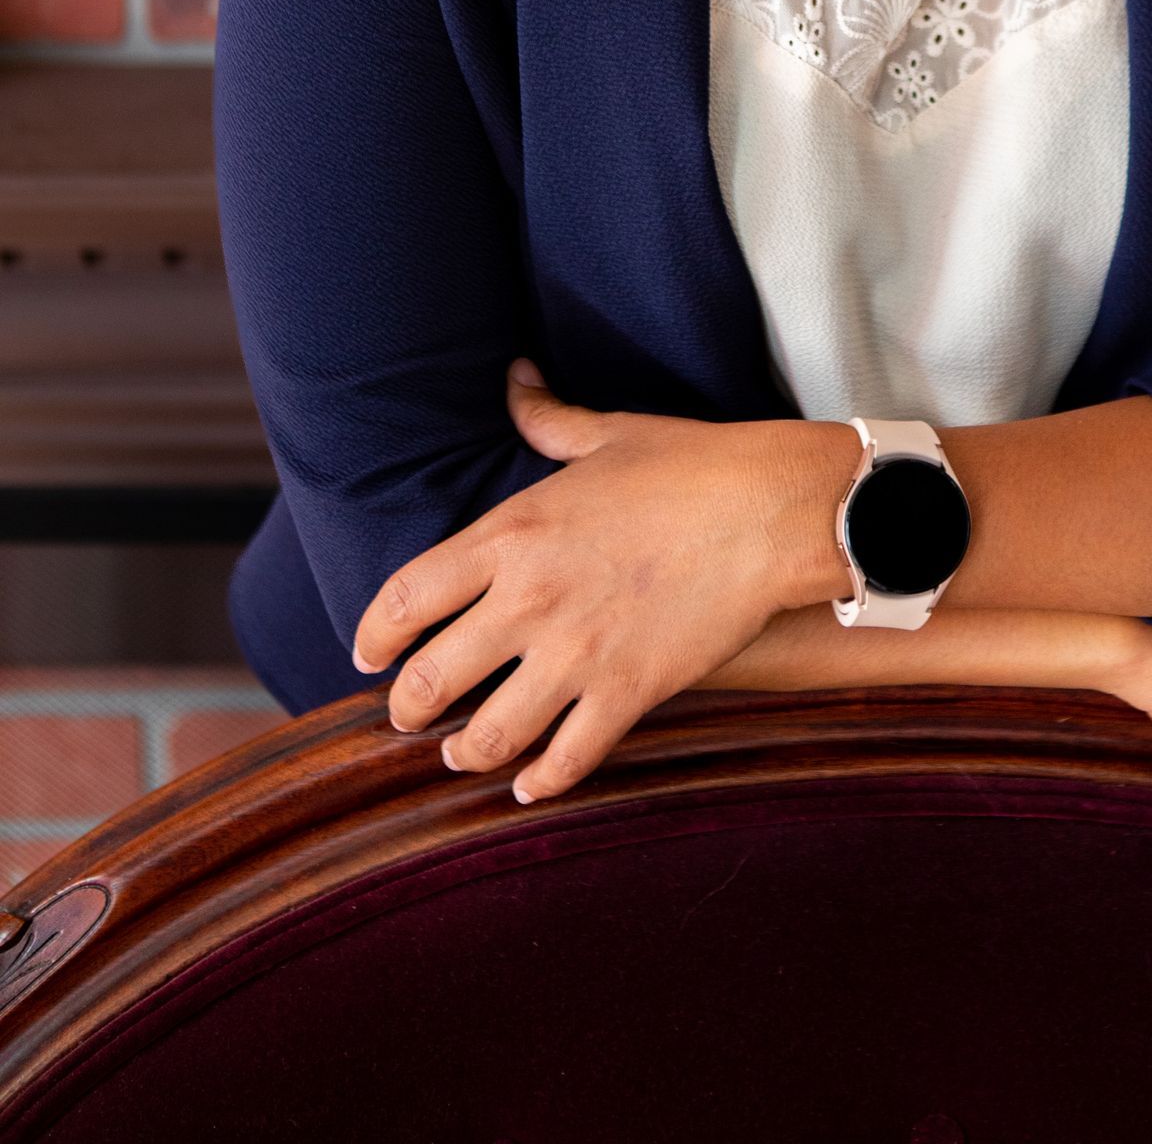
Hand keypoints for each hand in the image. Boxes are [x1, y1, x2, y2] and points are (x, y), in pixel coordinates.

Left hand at [351, 361, 857, 802]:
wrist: (771, 509)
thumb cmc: (691, 463)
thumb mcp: (607, 432)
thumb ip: (546, 417)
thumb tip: (514, 377)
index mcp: (512, 533)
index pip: (405, 598)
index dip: (373, 636)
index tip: (367, 654)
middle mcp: (529, 601)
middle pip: (428, 682)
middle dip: (406, 709)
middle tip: (407, 717)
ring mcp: (576, 654)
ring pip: (486, 737)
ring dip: (464, 754)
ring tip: (460, 755)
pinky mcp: (627, 693)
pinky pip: (565, 759)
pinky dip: (541, 781)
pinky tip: (531, 785)